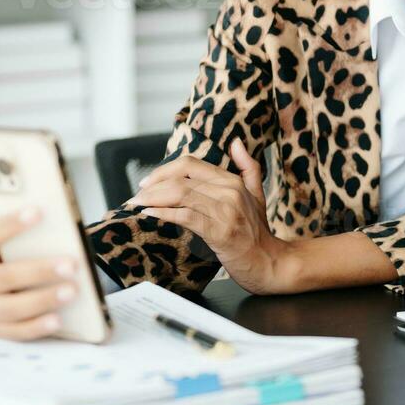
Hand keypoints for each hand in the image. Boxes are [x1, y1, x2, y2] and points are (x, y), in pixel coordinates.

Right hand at [0, 208, 79, 340]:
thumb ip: (18, 237)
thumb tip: (54, 226)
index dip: (12, 225)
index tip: (38, 212)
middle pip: (5, 276)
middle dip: (40, 271)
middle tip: (70, 264)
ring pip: (12, 307)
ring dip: (44, 299)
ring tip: (71, 291)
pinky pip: (16, 331)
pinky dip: (38, 326)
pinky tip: (57, 319)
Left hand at [129, 138, 296, 294]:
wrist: (269, 263)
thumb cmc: (257, 232)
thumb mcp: (256, 194)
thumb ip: (248, 166)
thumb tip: (236, 142)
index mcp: (233, 180)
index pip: (190, 163)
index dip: (164, 170)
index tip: (147, 181)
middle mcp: (229, 191)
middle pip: (181, 177)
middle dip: (153, 185)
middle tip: (136, 195)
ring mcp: (225, 211)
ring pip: (181, 195)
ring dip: (153, 199)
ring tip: (137, 204)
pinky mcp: (219, 232)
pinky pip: (185, 217)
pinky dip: (163, 214)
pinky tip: (150, 214)